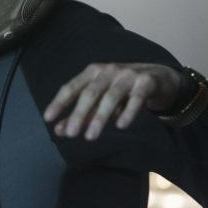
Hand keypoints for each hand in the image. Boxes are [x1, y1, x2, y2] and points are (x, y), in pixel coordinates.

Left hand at [42, 63, 181, 140]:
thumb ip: (82, 114)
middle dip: (79, 113)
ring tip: (91, 136)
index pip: (72, 86)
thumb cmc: (123, 89)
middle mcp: (108, 71)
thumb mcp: (101, 100)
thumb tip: (59, 130)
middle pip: (90, 92)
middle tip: (71, 134)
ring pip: (111, 96)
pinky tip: (121, 125)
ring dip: (100, 117)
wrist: (158, 78)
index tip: (48, 118)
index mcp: (93, 72)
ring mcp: (128, 75)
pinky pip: (136, 98)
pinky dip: (128, 111)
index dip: (59, 102)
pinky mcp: (146, 82)